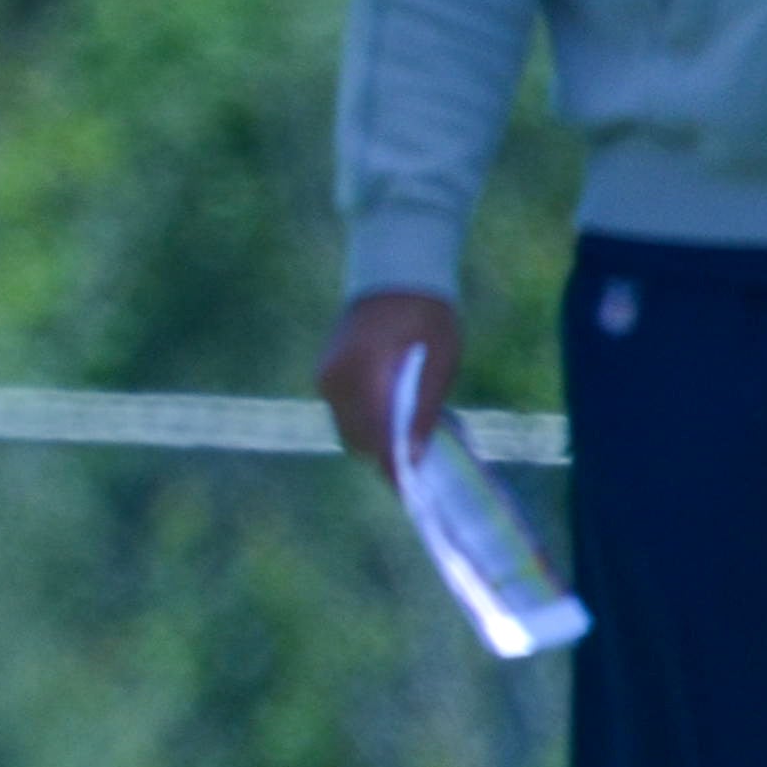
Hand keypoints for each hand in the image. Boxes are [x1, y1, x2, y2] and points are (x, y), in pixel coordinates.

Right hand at [319, 289, 463, 472]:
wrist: (394, 273)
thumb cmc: (427, 314)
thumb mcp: (440, 363)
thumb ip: (425, 411)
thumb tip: (414, 458)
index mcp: (362, 374)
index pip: (374, 437)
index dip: (393, 469)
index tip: (412, 494)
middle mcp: (334, 380)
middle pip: (357, 441)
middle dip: (386, 457)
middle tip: (422, 466)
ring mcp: (326, 377)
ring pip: (350, 429)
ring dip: (377, 440)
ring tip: (412, 438)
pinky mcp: (326, 374)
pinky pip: (345, 412)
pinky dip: (368, 422)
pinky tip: (396, 416)